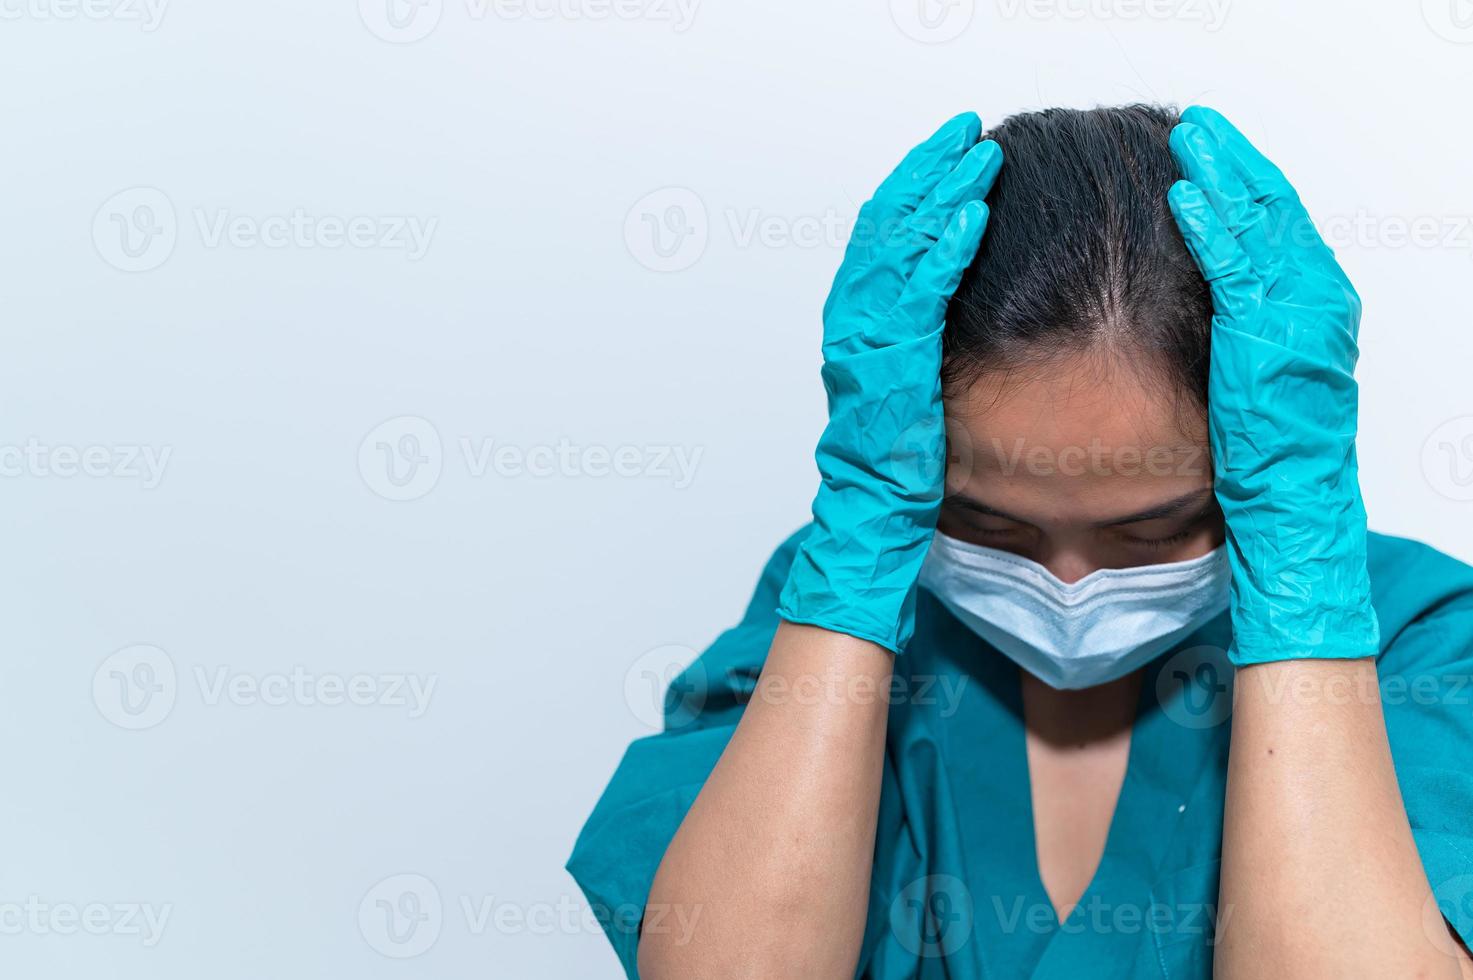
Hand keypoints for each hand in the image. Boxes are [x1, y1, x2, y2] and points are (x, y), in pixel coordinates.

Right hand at [778, 113, 1001, 652]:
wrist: (867, 549)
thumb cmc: (898, 491)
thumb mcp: (922, 411)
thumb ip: (932, 364)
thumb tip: (968, 329)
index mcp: (865, 345)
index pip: (884, 251)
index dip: (914, 197)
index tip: (952, 157)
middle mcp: (855, 342)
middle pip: (883, 238)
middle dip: (924, 178)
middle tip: (965, 132)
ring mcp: (863, 361)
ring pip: (890, 258)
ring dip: (933, 199)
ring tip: (974, 153)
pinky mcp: (883, 383)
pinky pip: (909, 305)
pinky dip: (937, 256)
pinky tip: (970, 216)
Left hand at [1167, 106, 1378, 666]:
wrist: (1291, 520)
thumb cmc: (1266, 469)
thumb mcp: (1250, 392)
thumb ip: (1238, 343)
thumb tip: (1200, 312)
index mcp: (1312, 319)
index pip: (1280, 237)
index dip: (1248, 191)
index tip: (1214, 156)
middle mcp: (1316, 312)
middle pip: (1276, 220)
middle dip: (1236, 169)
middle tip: (1198, 128)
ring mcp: (1299, 326)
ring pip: (1262, 234)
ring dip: (1224, 183)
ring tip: (1189, 142)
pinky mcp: (1270, 346)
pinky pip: (1241, 274)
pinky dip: (1215, 233)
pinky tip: (1187, 200)